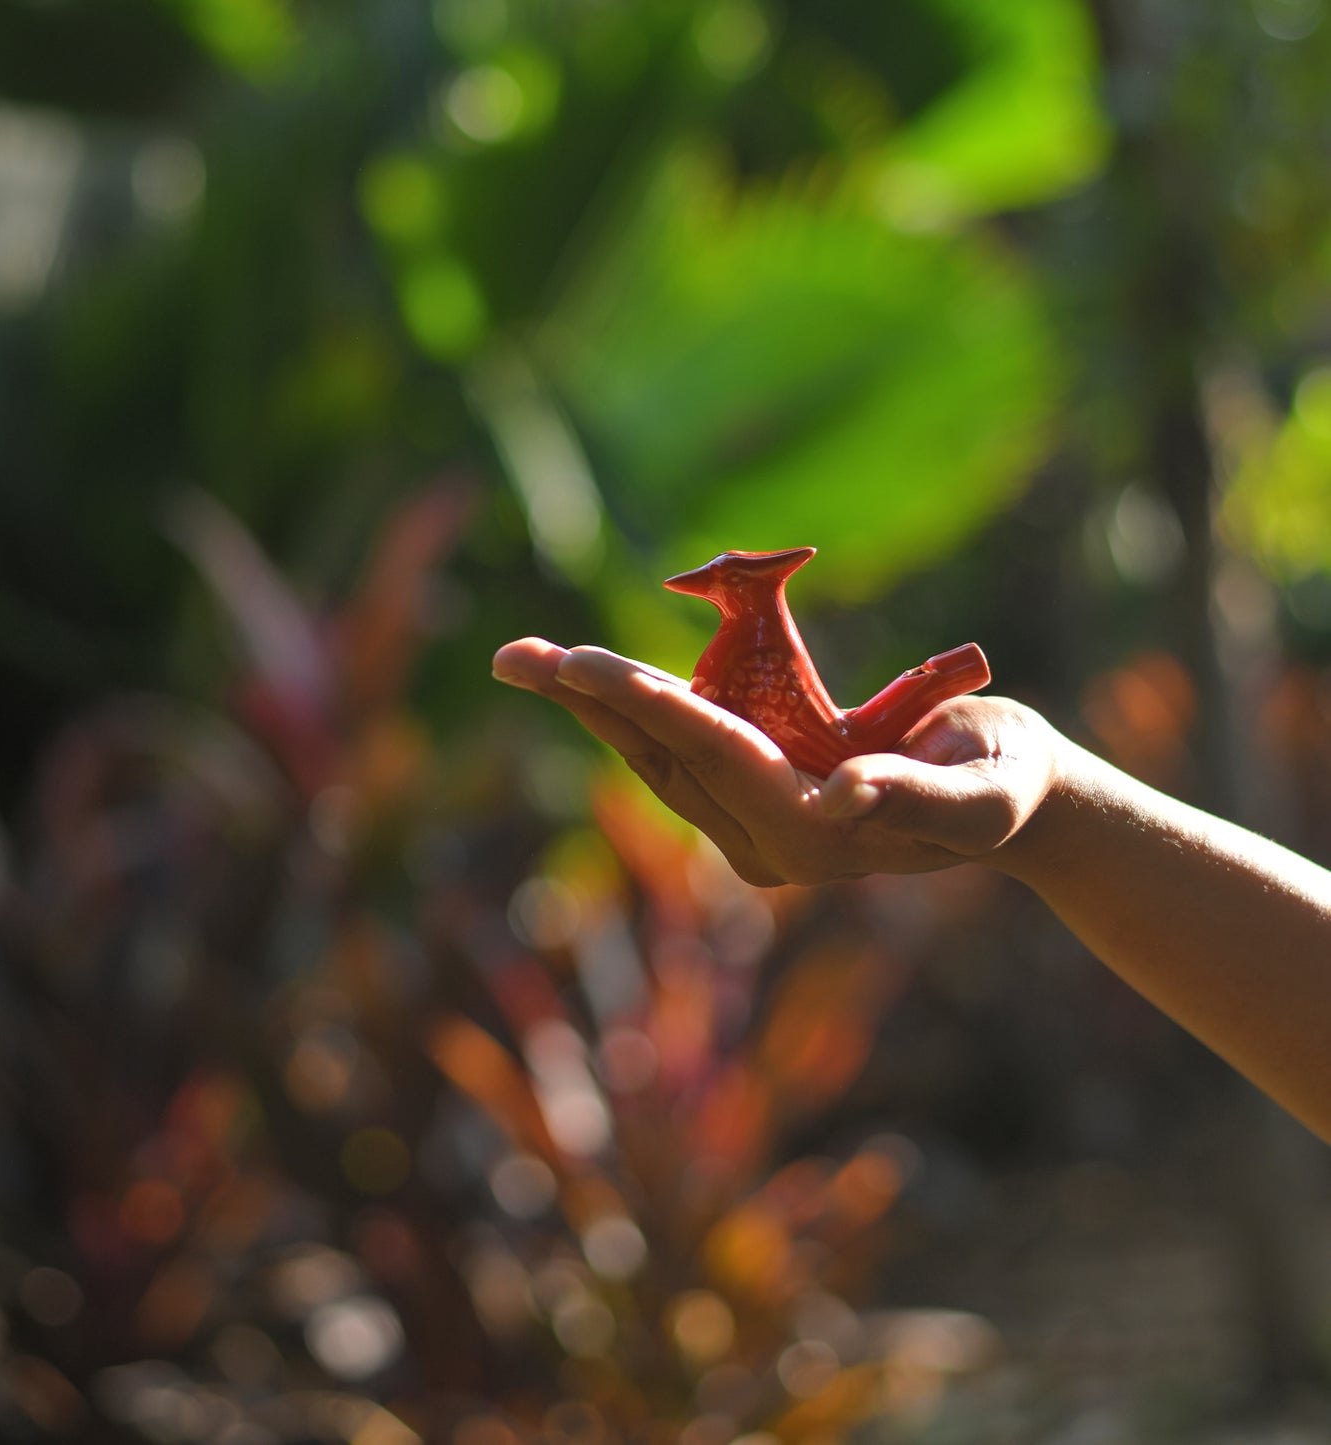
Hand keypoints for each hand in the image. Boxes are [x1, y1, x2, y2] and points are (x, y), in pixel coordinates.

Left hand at [492, 638, 1060, 887]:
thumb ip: (910, 795)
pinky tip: (588, 680)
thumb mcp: (977, 792)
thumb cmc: (1004, 787)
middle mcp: (767, 838)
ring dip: (595, 705)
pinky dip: (635, 708)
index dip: (647, 704)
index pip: (713, 755)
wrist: (1006, 801)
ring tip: (527, 661)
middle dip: (588, 702)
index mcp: (811, 833)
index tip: (577, 662)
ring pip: (659, 755)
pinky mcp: (756, 798)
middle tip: (510, 657)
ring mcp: (756, 823)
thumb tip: (842, 799)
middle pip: (663, 756)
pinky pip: (682, 748)